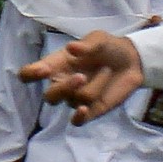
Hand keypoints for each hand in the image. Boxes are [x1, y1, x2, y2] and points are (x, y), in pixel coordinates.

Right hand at [30, 29, 152, 120]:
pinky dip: (78, 117)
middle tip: (82, 76)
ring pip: (74, 101)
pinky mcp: (91, 111)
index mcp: (56, 65)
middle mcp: (61, 84)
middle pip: (49, 96)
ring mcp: (75, 98)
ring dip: (94, 86)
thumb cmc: (108, 47)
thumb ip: (87, 45)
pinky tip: (83, 109)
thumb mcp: (99, 39)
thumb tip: (71, 48)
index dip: (30, 74)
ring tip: (107, 71)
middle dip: (64, 88)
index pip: (29, 74)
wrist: (133, 60)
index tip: (43, 70)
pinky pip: (77, 122)